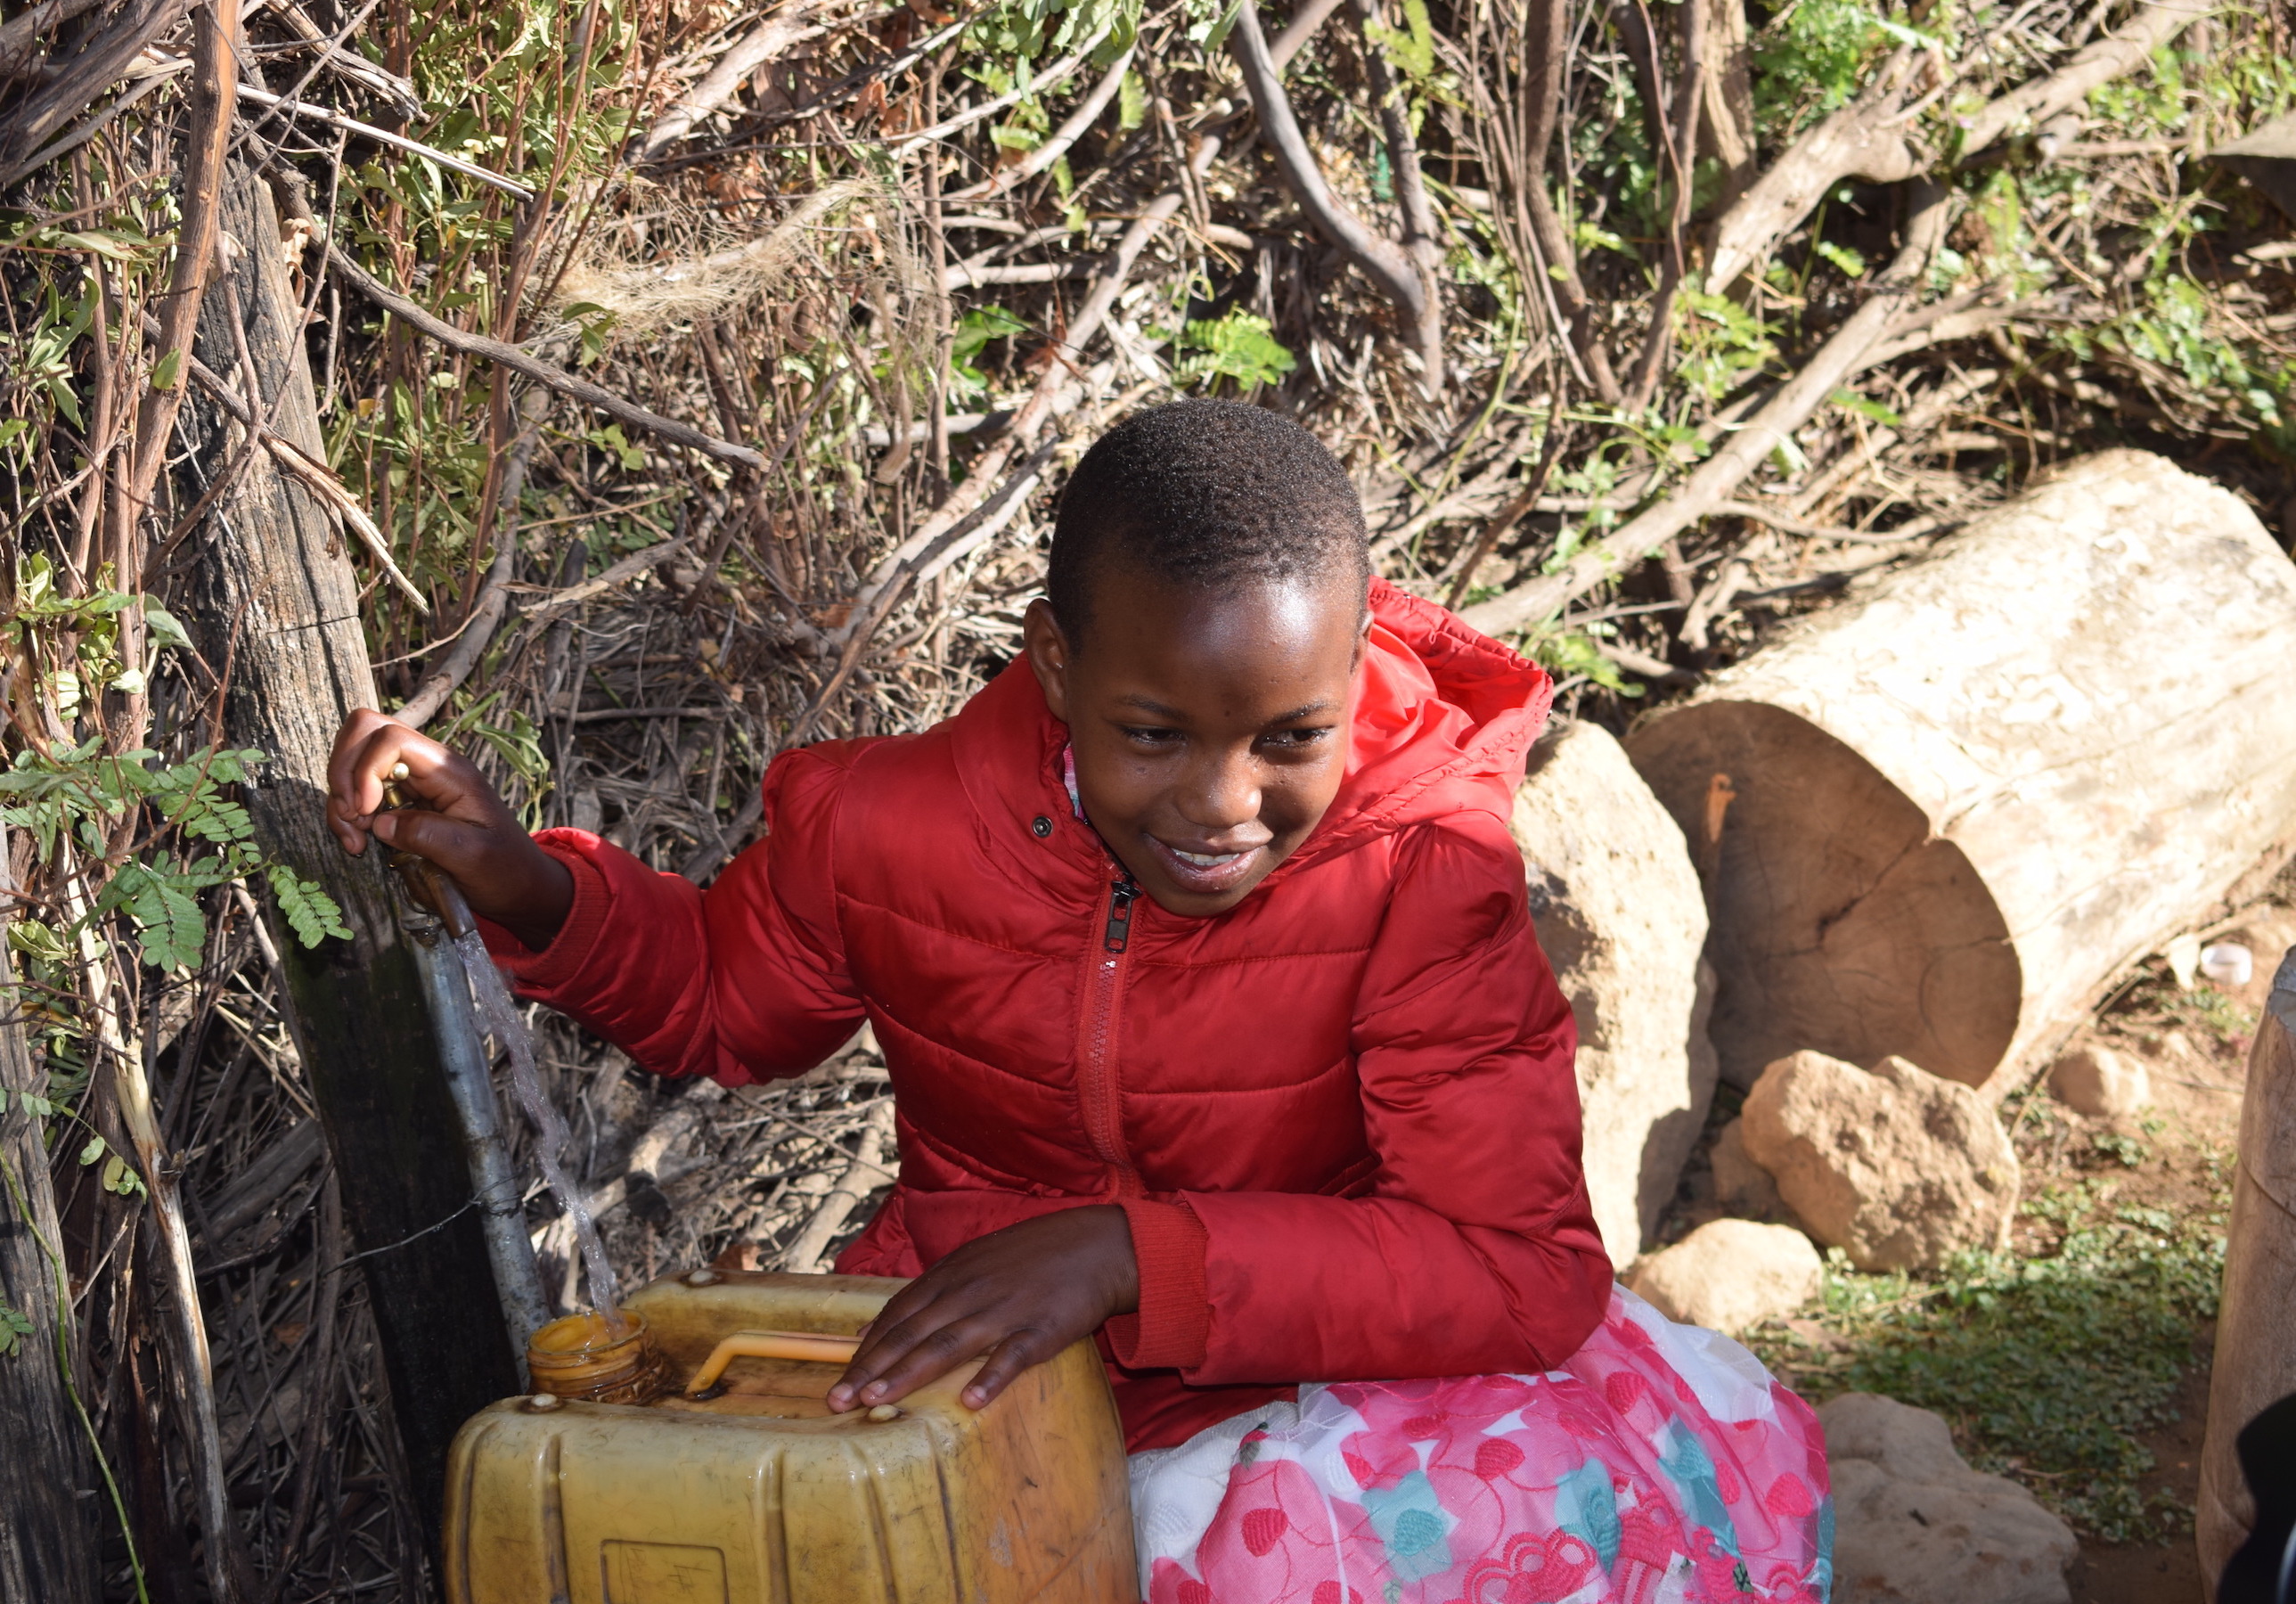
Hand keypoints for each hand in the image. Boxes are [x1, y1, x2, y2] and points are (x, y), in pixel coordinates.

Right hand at [326, 709, 574, 949]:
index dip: (366, 769)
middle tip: (351, 819)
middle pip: (365, 733)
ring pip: (354, 761)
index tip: (365, 812)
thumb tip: (380, 824)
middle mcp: (428, 765)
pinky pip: (360, 791)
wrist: (517, 885)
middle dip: (344, 774)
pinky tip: (357, 842)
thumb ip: (428, 835)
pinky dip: (347, 813)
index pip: (391, 738)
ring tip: (354, 840)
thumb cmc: (503, 868)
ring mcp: (412, 779)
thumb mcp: (472, 855)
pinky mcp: (401, 799)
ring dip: (342, 798)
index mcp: (449, 770)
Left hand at [827, 1205, 1137, 1413]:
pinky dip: (992, 1377)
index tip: (838, 1379)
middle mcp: (970, 1292)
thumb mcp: (971, 1263)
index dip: (867, 1350)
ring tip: (879, 1400)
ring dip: (910, 1373)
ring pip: (949, 1345)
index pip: (898, 1316)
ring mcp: (1005, 1310)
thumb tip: (868, 1331)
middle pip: (913, 1334)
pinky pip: (1013, 1356)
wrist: (1096, 1245)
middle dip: (872, 1368)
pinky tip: (972, 1401)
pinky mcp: (1043, 1329)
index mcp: (951, 1276)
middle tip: (839, 1400)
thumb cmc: (1029, 1257)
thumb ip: (923, 1296)